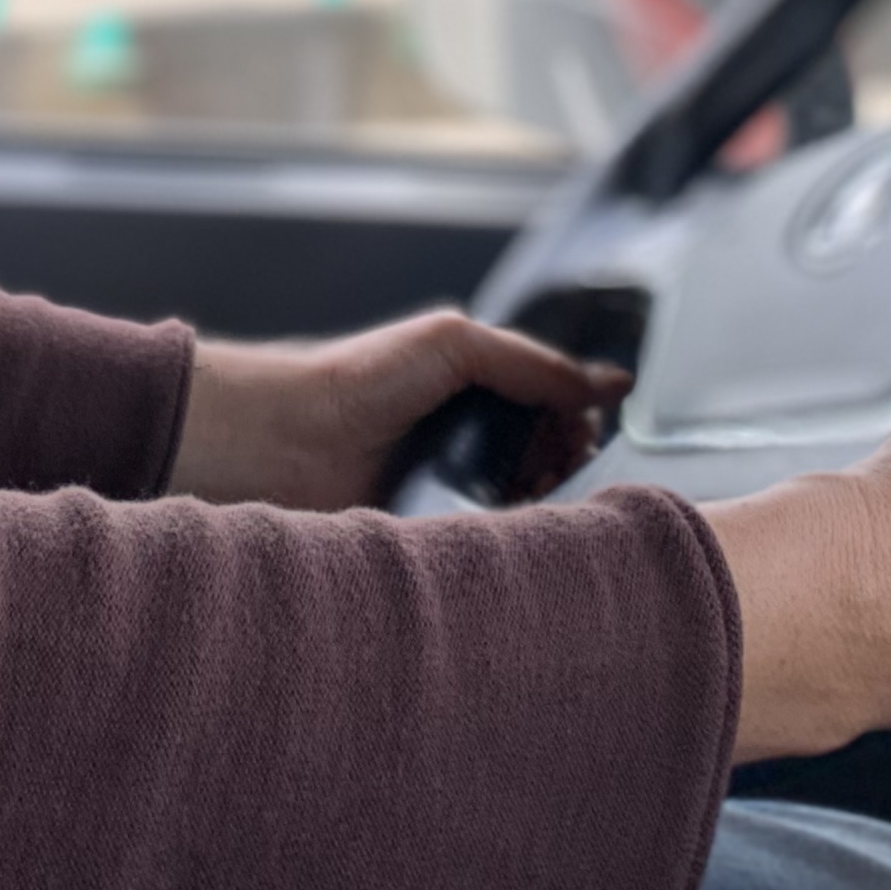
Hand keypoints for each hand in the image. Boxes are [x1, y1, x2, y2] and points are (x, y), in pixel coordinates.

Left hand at [169, 311, 629, 511]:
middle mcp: (464, 440)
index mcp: (472, 388)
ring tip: (531, 502)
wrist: (282, 441)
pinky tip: (509, 538)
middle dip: (564, 468)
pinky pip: (485, 545)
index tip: (584, 435)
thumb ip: (533, 363)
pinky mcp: (431, 536)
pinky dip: (503, 542)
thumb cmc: (355, 380)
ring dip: (538, 509)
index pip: (552, 410)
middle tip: (558, 470)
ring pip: (522, 509)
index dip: (575, 423)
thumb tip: (608, 383)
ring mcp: (447, 490)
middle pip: (545, 463)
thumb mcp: (452, 344)